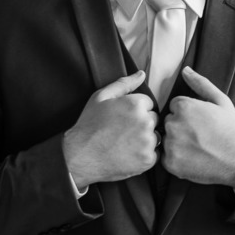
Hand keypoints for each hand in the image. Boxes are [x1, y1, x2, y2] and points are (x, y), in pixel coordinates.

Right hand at [63, 69, 159, 189]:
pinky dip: (143, 155)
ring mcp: (148, 142)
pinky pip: (154, 154)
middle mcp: (145, 122)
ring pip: (155, 137)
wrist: (80, 156)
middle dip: (141, 124)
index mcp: (136, 104)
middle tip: (122, 132)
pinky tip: (128, 154)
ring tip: (124, 144)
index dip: (134, 111)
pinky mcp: (148, 160)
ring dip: (144, 140)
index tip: (122, 119)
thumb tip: (142, 74)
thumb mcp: (101, 97)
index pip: (148, 104)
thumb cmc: (89, 125)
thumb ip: (124, 83)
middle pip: (153, 120)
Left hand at [162, 67, 234, 187]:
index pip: (175, 106)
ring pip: (166, 139)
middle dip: (181, 126)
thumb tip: (184, 70)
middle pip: (169, 122)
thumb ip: (200, 83)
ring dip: (177, 142)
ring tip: (196, 147)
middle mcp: (174, 124)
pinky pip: (165, 156)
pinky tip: (191, 157)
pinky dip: (175, 158)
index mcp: (184, 106)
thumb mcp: (220, 100)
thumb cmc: (230, 128)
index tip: (200, 122)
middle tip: (199, 135)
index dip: (188, 113)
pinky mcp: (170, 163)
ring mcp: (171, 145)